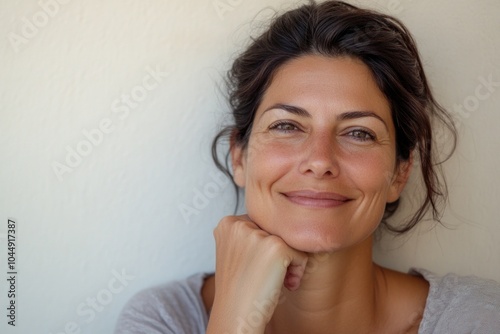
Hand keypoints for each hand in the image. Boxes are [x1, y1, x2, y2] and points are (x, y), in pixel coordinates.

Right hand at [206, 215, 307, 333]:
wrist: (235, 317)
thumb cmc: (240, 289)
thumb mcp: (236, 252)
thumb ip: (251, 233)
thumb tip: (286, 220)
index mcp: (227, 223)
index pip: (261, 224)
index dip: (263, 247)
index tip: (255, 267)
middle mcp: (240, 224)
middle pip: (276, 230)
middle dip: (277, 252)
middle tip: (266, 275)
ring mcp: (257, 234)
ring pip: (289, 240)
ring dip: (289, 263)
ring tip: (274, 280)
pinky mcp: (276, 247)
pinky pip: (301, 254)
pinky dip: (298, 271)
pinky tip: (283, 284)